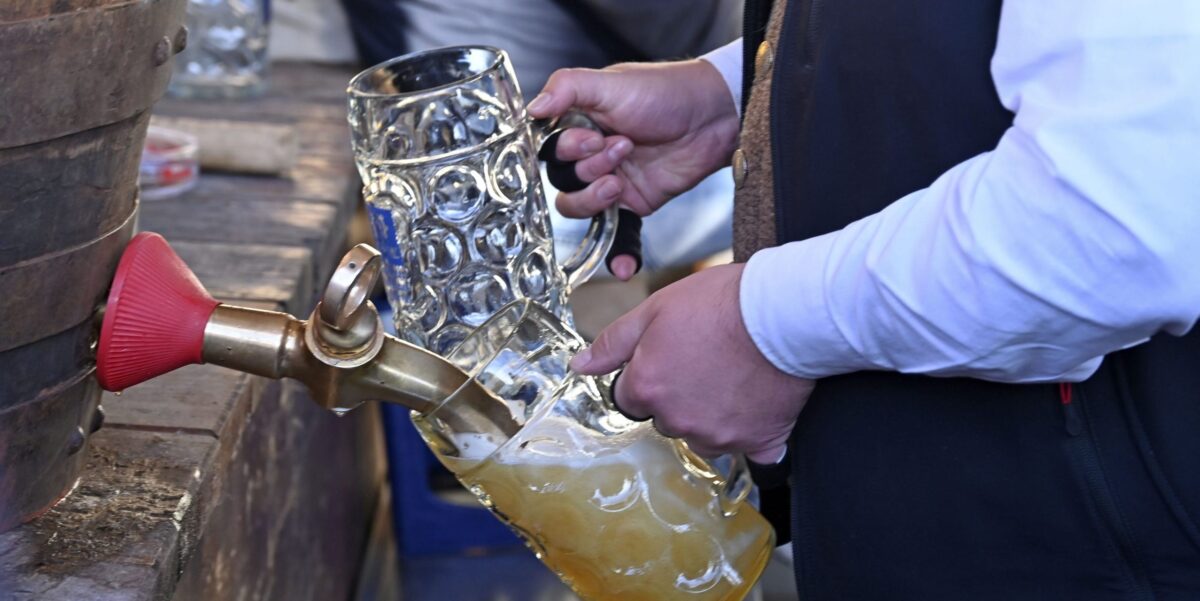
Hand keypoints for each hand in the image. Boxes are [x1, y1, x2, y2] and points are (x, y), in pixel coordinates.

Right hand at [528, 60, 740, 278]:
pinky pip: (617, 233)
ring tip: (619, 181)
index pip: (549, 149)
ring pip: (579, 207)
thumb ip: (567, 87)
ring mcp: (611, 181)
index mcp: (578, 123)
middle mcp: (590, 154)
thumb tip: (532, 109)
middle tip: (619, 149)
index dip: (565, 150)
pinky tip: (622, 269)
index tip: (590, 139)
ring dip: (594, 199)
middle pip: (561, 181)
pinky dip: (618, 254)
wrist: (714, 116)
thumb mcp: (611, 82)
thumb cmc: (664, 91)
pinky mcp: (635, 203)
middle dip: (585, 170)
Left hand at [569, 264, 814, 463]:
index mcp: (646, 389)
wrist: (782, 311)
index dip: (650, 375)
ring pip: (703, 436)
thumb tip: (580, 366)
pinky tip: (758, 410)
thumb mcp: (654, 309)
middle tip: (707, 361)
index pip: (631, 398)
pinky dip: (750, 435)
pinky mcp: (758, 442)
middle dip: (679, 397)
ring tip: (734, 379)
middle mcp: (677, 420)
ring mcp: (718, 435)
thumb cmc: (721, 304)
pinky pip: (749, 452)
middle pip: (667, 419)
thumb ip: (613, 342)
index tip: (673, 356)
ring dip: (711, 416)